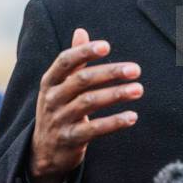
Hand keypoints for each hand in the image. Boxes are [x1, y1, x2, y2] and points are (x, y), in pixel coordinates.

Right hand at [29, 28, 142, 182]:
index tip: (106, 46)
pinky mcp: (70, 139)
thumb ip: (74, 60)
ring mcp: (60, 119)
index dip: (84, 51)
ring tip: (138, 89)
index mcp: (50, 81)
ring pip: (89, 103)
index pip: (65, 61)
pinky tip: (132, 116)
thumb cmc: (59, 109)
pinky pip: (94, 129)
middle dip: (109, 73)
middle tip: (135, 69)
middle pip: (82, 80)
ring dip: (116, 94)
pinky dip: (114, 122)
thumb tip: (81, 30)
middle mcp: (52, 98)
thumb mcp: (60, 85)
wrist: (44, 151)